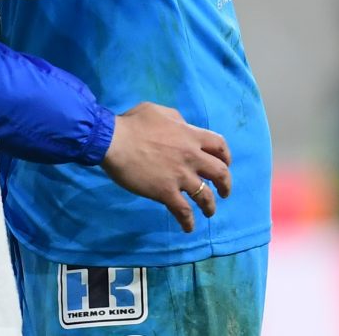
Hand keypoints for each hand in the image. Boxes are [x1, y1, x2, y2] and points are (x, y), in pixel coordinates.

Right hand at [99, 102, 232, 232]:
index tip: (225, 164)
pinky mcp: (166, 192)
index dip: (226, 156)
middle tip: (224, 191)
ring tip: (209, 212)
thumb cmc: (131, 124)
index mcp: (190, 135)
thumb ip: (175, 119)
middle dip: (226, 184)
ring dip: (211, 206)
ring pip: (206, 196)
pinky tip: (188, 227)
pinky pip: (183, 211)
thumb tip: (184, 127)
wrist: (112, 141)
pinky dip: (188, 221)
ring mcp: (180, 176)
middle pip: (220, 173)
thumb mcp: (156, 111)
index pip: (219, 145)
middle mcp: (191, 157)